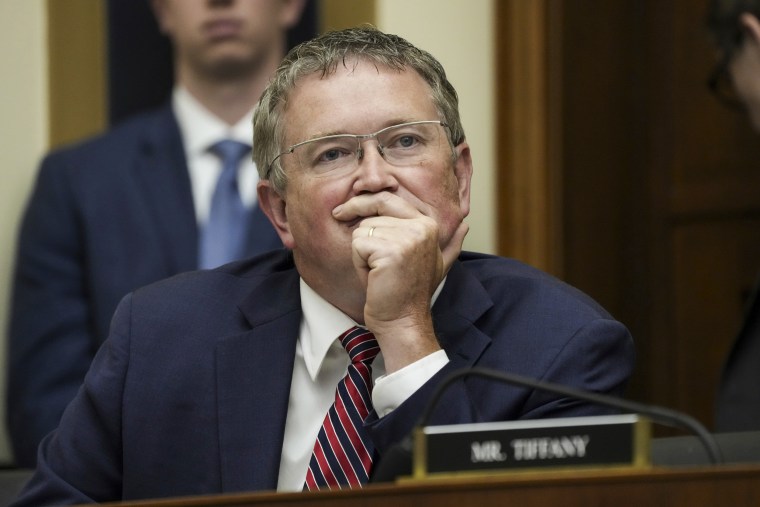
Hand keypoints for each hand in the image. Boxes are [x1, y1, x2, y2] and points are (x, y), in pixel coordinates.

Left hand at [332, 191, 467, 371]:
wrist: (404, 321)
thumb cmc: (411, 293)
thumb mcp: (438, 264)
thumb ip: (451, 244)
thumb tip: (466, 226)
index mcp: (429, 224)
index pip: (389, 199)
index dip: (366, 202)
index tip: (346, 208)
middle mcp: (421, 227)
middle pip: (373, 209)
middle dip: (357, 220)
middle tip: (338, 215)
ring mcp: (407, 239)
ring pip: (363, 229)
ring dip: (362, 252)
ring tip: (378, 271)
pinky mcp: (390, 252)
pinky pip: (358, 244)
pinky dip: (359, 263)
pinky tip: (374, 277)